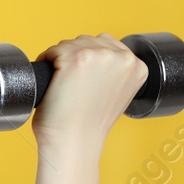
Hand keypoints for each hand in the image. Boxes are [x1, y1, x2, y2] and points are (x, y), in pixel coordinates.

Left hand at [30, 33, 149, 157]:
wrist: (74, 142)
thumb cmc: (88, 125)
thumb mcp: (116, 93)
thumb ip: (114, 72)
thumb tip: (97, 58)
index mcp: (137, 66)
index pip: (107, 45)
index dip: (89, 61)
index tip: (82, 80)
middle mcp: (122, 58)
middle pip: (87, 41)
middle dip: (74, 58)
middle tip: (70, 86)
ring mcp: (100, 56)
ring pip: (70, 44)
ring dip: (60, 60)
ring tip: (62, 85)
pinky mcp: (76, 58)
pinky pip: (53, 51)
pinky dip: (46, 63)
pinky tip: (52, 82)